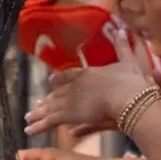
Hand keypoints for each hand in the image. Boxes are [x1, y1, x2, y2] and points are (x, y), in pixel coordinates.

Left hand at [25, 27, 152, 135]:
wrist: (128, 97)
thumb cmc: (131, 81)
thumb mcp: (129, 61)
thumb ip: (123, 47)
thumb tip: (121, 30)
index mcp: (88, 72)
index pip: (70, 75)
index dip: (60, 79)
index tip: (52, 81)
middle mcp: (75, 85)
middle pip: (58, 92)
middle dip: (48, 99)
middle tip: (38, 103)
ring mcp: (70, 100)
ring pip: (51, 106)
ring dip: (40, 112)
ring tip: (29, 117)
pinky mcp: (69, 114)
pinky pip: (50, 121)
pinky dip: (39, 126)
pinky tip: (29, 129)